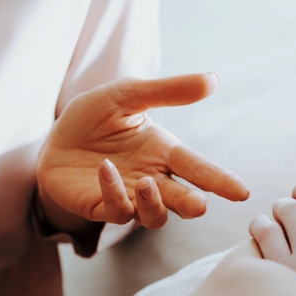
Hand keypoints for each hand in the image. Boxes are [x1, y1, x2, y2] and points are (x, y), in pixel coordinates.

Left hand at [37, 74, 249, 230]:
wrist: (53, 136)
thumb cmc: (94, 117)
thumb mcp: (128, 95)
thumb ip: (168, 91)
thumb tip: (213, 80)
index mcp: (163, 152)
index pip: (198, 168)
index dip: (219, 180)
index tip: (242, 192)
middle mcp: (152, 178)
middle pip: (181, 199)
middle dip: (191, 203)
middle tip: (200, 205)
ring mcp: (127, 196)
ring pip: (153, 216)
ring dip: (154, 204)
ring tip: (148, 183)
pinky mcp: (100, 207)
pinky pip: (115, 210)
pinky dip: (113, 192)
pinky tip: (105, 169)